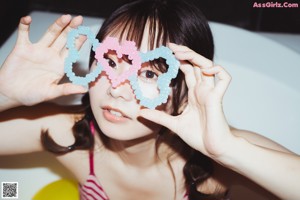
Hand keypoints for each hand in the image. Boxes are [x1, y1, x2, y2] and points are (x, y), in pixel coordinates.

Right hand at [0, 15, 86, 106]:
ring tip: (66, 17)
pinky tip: (28, 19)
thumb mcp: (50, 93)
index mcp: (59, 65)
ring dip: (57, 25)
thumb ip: (66, 89)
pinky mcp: (22, 48)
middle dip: (71, 29)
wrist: (11, 94)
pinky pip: (24, 34)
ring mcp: (37, 51)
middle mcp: (51, 55)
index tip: (86, 33)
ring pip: (49, 34)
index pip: (72, 51)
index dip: (78, 42)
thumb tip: (84, 89)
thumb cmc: (31, 95)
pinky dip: (24, 26)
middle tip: (79, 19)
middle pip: (63, 39)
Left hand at [139, 43, 235, 159]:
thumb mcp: (173, 124)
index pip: (187, 70)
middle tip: (170, 46)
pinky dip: (219, 71)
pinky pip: (225, 79)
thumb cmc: (197, 137)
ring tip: (181, 53)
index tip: (166, 52)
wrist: (213, 150)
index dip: (179, 60)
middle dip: (185, 53)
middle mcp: (202, 90)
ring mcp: (210, 93)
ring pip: (208, 66)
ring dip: (195, 57)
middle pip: (196, 64)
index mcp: (194, 94)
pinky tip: (207, 69)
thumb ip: (159, 117)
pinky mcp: (218, 98)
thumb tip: (141, 112)